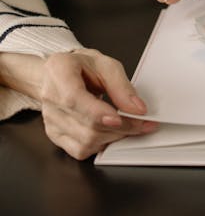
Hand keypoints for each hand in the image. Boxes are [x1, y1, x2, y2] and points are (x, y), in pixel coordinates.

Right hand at [1, 48, 157, 159]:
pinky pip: (80, 150)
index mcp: (59, 72)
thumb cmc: (80, 67)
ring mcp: (50, 121)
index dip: (97, 113)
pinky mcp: (55, 136)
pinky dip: (101, 145)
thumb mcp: (105, 64)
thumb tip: (137, 109)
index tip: (121, 119)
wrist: (57, 75)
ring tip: (129, 126)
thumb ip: (121, 86)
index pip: (74, 99)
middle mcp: (50, 99)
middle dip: (120, 128)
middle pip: (85, 125)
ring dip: (113, 137)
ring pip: (85, 142)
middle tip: (143, 123)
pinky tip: (110, 132)